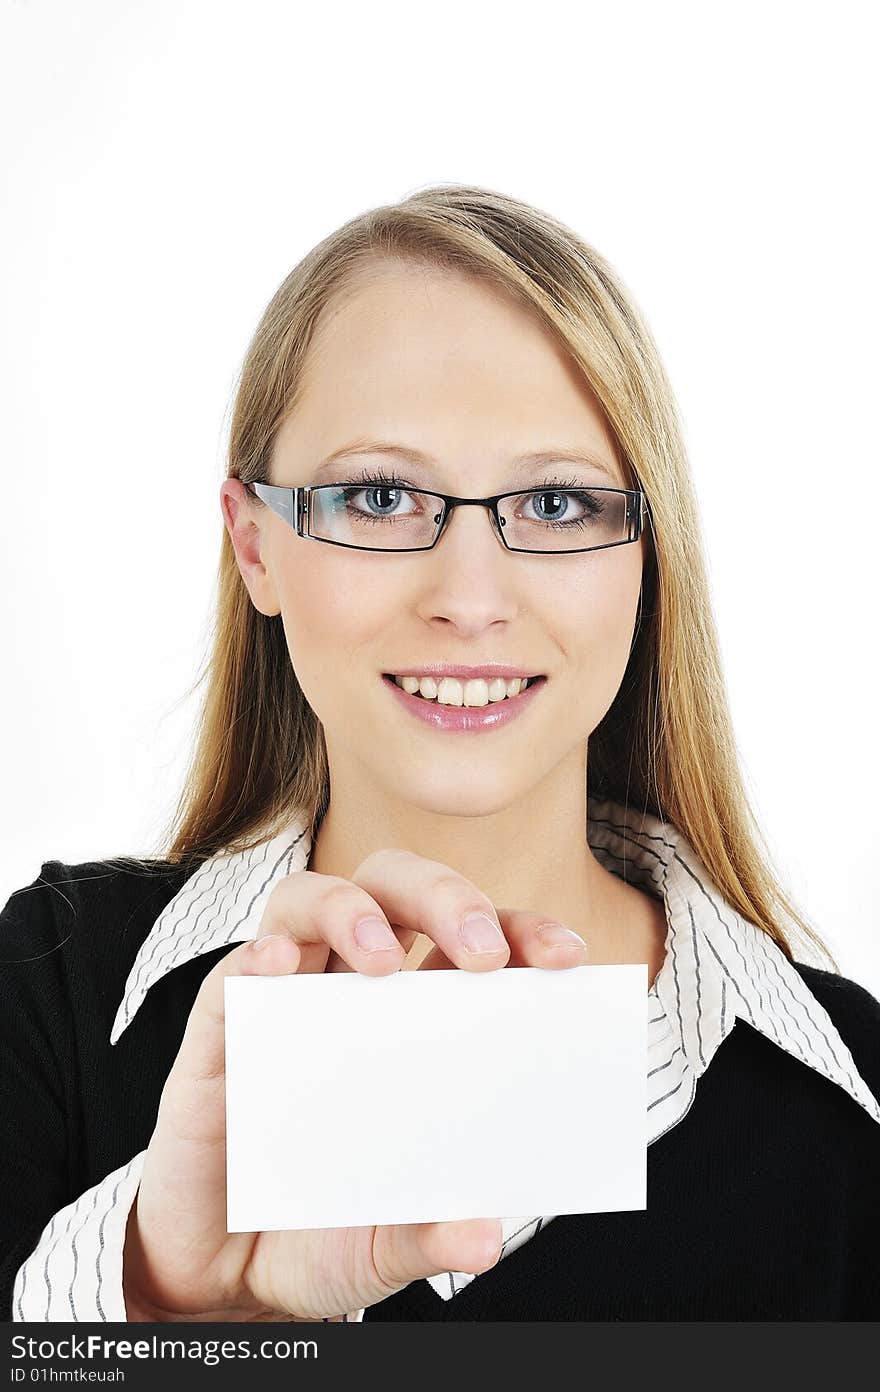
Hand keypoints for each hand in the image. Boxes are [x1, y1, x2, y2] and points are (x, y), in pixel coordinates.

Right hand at [123, 849, 588, 1320]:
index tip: (566, 958)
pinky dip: (252, 958)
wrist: (226, 1278)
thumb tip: (483, 1238)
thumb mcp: (386, 1243)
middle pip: (394, 890)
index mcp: (410, 1016)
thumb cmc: (319, 1227)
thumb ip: (430, 1235)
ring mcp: (279, 1003)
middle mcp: (346, 990)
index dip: (519, 930)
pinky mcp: (216, 1037)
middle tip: (482, 952)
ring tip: (382, 959)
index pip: (468, 942)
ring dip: (351, 911)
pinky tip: (276, 964)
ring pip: (308, 901)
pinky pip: (228, 975)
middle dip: (445, 898)